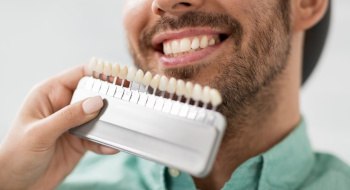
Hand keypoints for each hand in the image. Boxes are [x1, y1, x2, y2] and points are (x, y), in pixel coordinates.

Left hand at [0, 65, 117, 189]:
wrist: (17, 184)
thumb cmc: (16, 154)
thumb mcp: (41, 133)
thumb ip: (69, 116)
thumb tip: (96, 102)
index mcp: (50, 94)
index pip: (79, 75)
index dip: (100, 73)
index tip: (119, 76)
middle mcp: (64, 105)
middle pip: (93, 94)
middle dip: (110, 98)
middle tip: (127, 101)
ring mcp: (74, 123)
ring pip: (99, 116)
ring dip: (110, 122)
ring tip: (122, 125)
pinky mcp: (80, 141)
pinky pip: (98, 137)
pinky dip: (106, 141)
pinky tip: (112, 146)